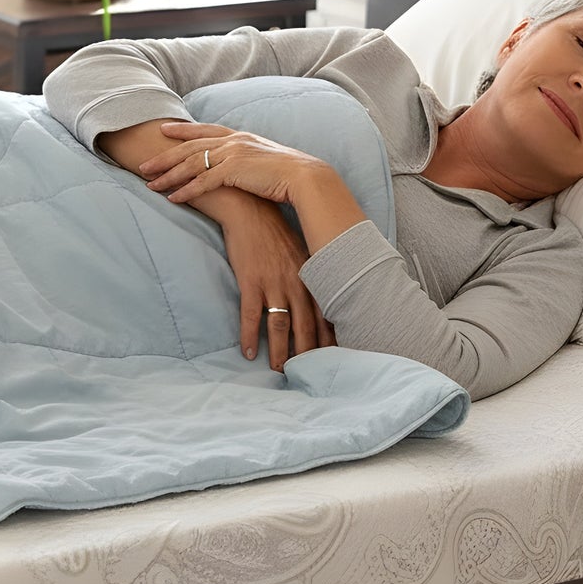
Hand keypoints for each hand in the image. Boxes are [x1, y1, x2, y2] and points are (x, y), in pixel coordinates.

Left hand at [138, 121, 327, 208]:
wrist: (304, 178)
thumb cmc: (289, 174)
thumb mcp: (265, 160)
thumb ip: (249, 160)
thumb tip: (242, 168)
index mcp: (241, 136)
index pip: (205, 130)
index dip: (182, 131)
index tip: (164, 130)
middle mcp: (233, 141)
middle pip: (190, 147)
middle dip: (165, 156)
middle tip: (144, 164)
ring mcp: (232, 155)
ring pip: (191, 164)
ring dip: (168, 175)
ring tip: (150, 184)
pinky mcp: (233, 172)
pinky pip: (202, 182)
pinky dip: (186, 191)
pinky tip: (172, 199)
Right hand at [211, 194, 336, 368]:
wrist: (250, 210)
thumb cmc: (275, 233)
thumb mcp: (301, 252)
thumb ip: (310, 275)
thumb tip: (317, 297)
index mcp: (311, 276)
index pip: (325, 314)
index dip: (329, 338)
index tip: (334, 358)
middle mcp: (296, 283)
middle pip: (306, 326)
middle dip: (308, 352)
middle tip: (309, 374)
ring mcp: (274, 283)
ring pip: (281, 325)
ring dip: (281, 351)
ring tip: (280, 370)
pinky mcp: (251, 281)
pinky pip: (251, 315)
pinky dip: (250, 336)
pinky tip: (248, 352)